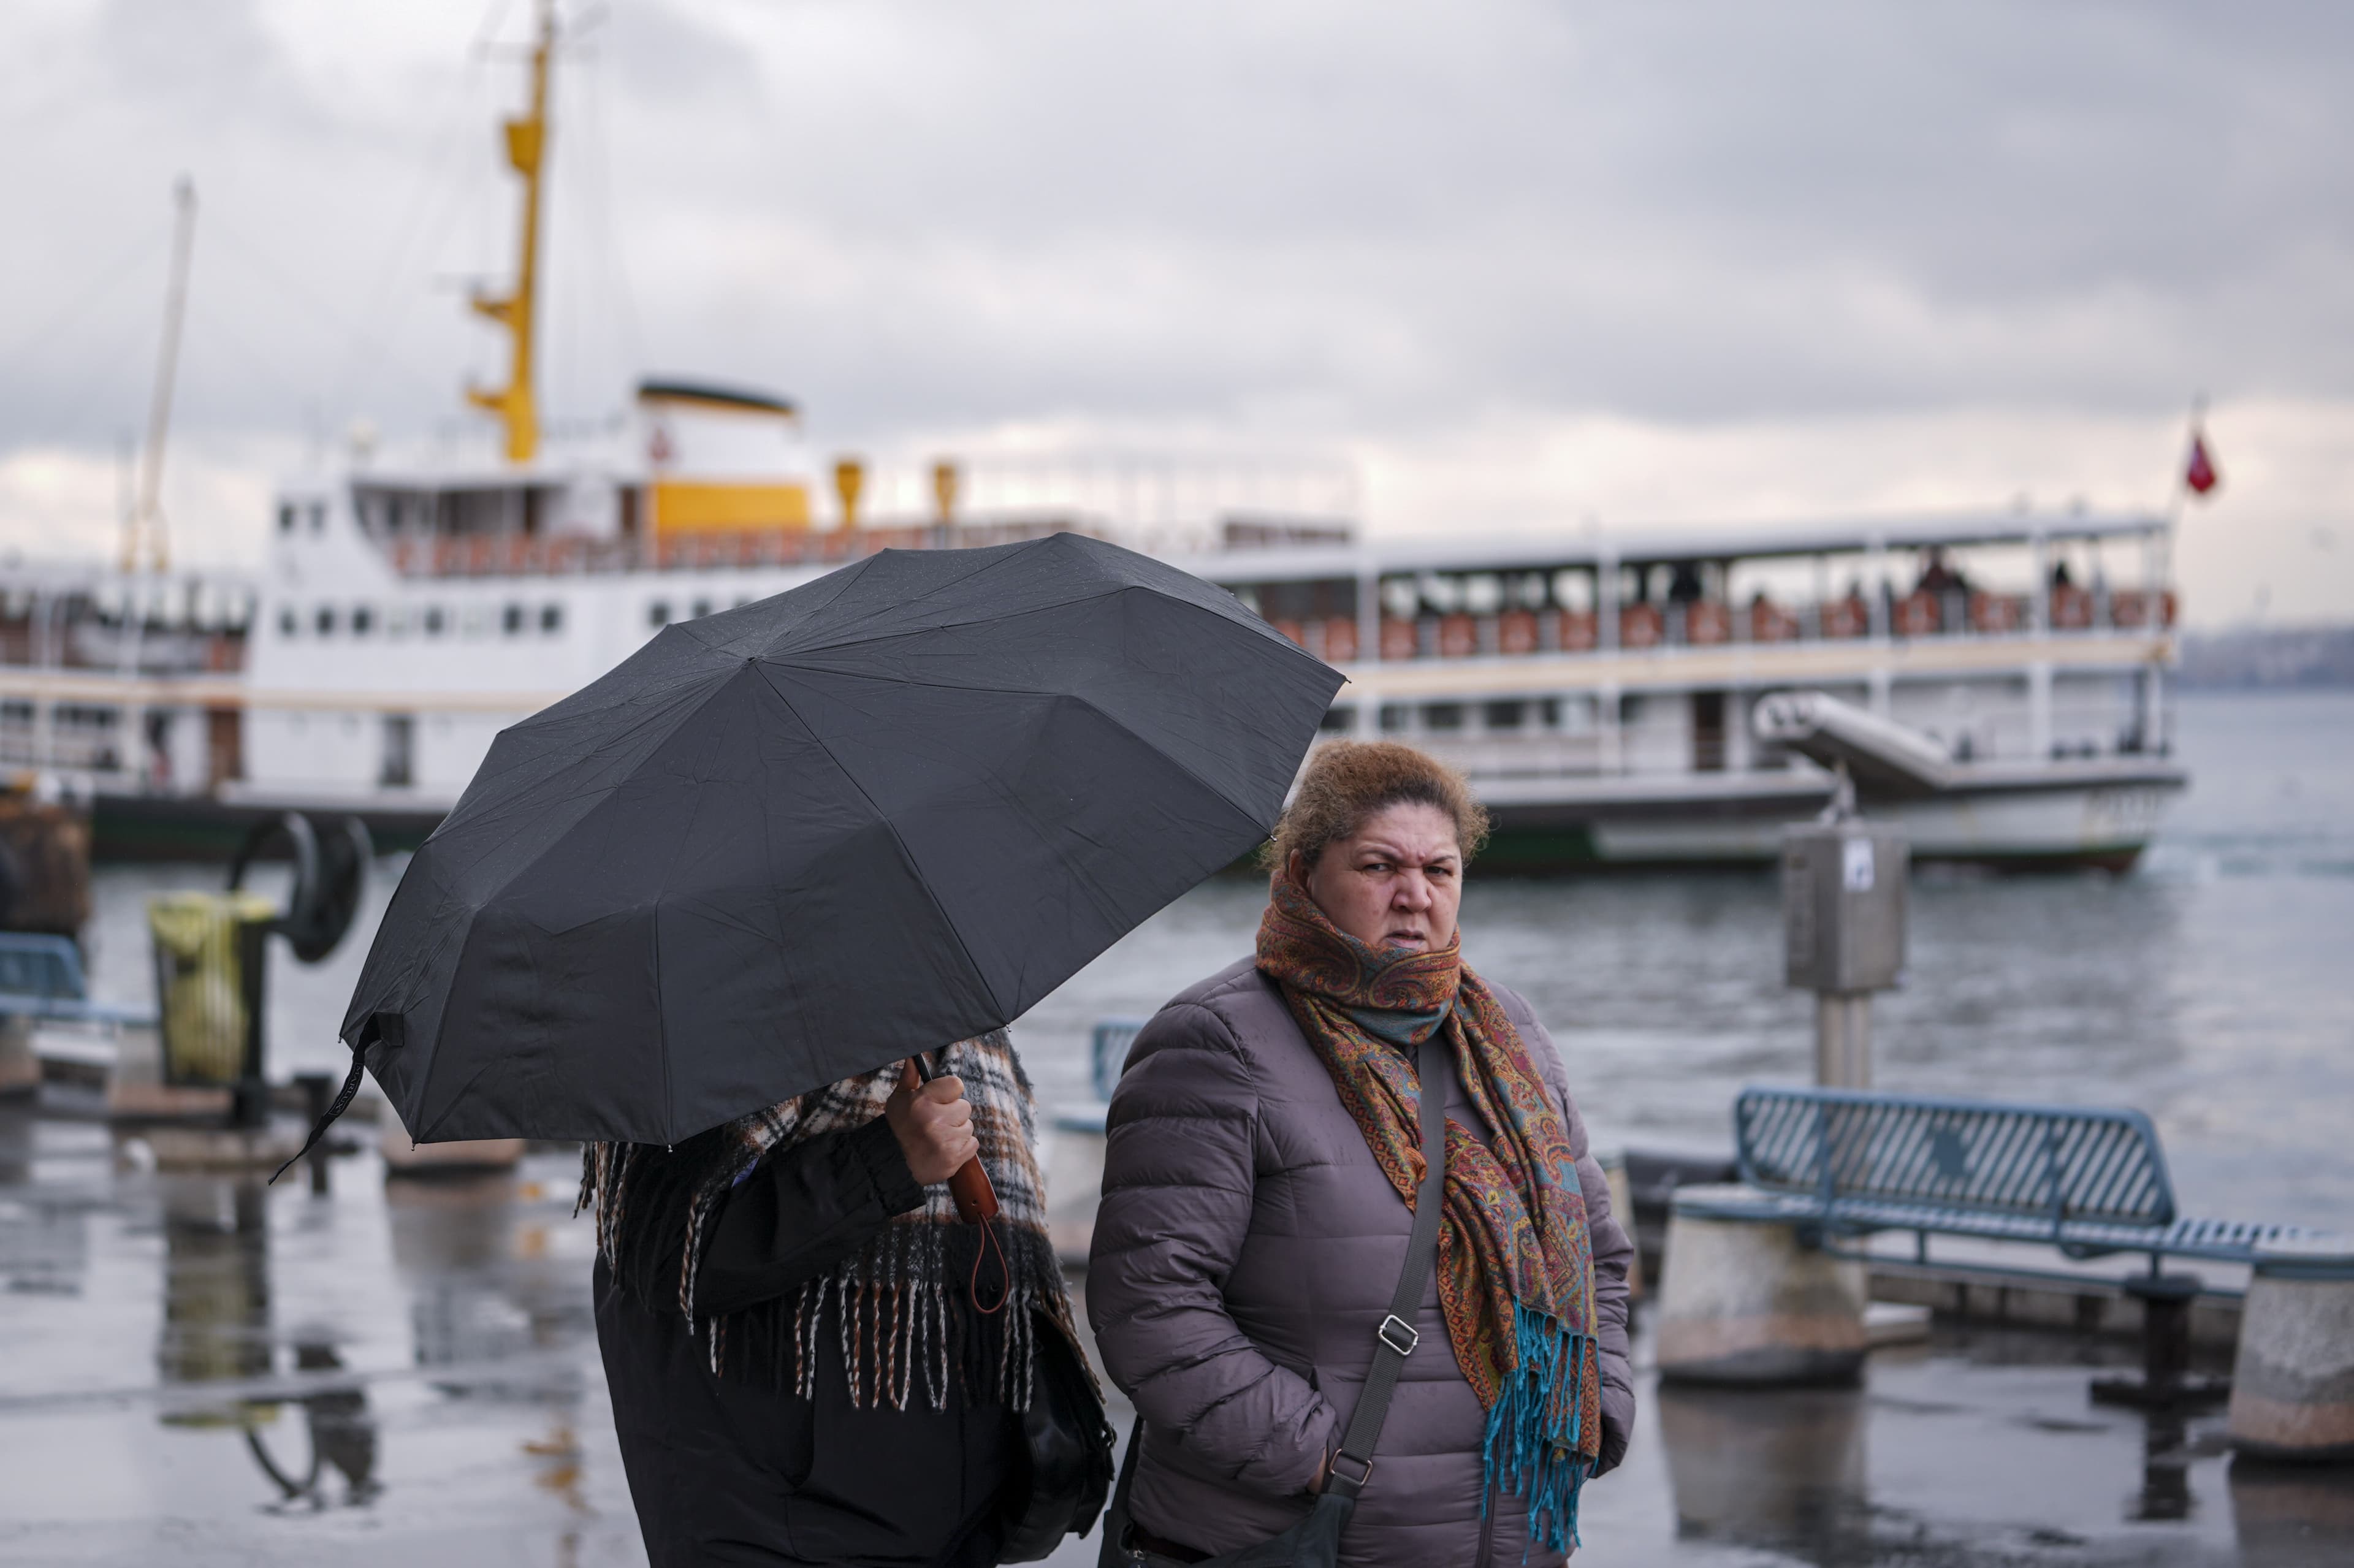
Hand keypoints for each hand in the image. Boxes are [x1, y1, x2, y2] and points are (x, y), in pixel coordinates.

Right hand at [885, 1060, 976, 1186]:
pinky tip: (945, 1148)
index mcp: (922, 1101)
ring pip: (969, 1127)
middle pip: (965, 1107)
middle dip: (953, 1114)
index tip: (941, 1100)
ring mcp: (946, 1141)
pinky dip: (962, 1147)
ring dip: (957, 1131)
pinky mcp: (954, 1159)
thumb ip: (910, 1077)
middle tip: (936, 1122)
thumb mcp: (899, 1100)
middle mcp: (935, 1120)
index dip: (949, 1093)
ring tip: (938, 1137)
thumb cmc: (898, 1127)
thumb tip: (913, 1057)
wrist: (892, 1163)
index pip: (957, 1085)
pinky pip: (973, 1144)